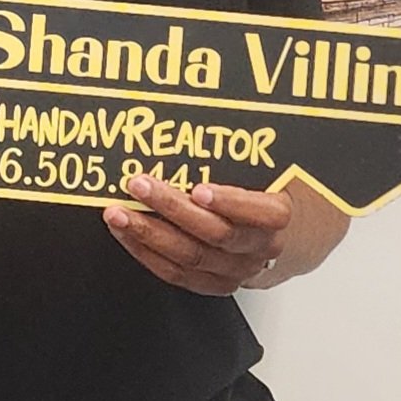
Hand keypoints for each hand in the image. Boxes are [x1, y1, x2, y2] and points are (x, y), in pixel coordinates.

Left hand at [104, 176, 349, 295]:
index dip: (230, 202)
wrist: (282, 239)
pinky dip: (144, 252)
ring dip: (148, 233)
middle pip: (214, 234)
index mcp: (277, 218)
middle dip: (172, 209)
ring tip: (119, 212)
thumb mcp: (267, 170)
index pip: (260, 213)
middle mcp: (256, 250)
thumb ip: (245, 153)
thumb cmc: (267, 195)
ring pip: (189, 257)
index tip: (200, 188)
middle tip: (140, 184)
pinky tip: (125, 232)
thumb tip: (206, 116)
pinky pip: (174, 273)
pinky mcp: (211, 284)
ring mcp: (233, 271)